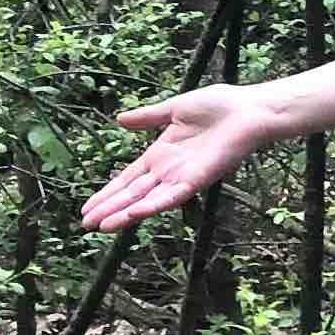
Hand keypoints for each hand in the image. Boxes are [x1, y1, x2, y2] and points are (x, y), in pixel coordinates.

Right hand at [80, 84, 285, 231]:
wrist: (249, 109)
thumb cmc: (220, 107)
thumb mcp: (174, 109)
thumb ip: (148, 117)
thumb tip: (119, 120)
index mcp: (161, 154)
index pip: (128, 178)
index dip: (108, 192)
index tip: (88, 206)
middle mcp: (168, 170)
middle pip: (132, 193)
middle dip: (108, 208)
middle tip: (85, 224)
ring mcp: (181, 178)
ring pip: (146, 200)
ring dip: (123, 214)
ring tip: (101, 227)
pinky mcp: (197, 181)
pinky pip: (170, 197)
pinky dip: (150, 207)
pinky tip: (132, 215)